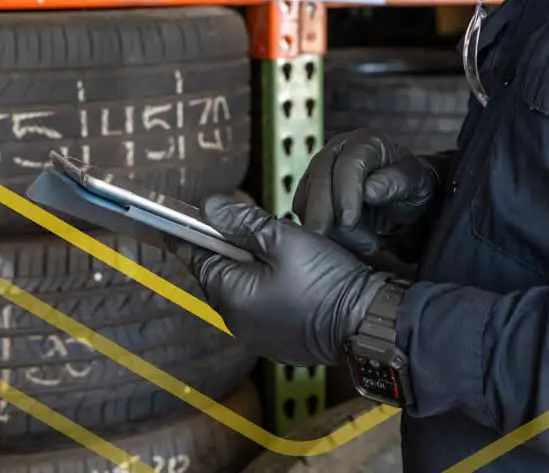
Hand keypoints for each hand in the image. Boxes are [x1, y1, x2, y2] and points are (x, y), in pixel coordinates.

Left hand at [186, 195, 387, 366]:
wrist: (367, 322)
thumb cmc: (327, 281)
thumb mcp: (283, 239)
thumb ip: (242, 223)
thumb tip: (208, 207)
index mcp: (231, 296)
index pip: (197, 257)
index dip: (194, 232)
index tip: (181, 218)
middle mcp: (238, 322)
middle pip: (222, 272)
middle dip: (235, 248)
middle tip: (260, 227)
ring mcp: (260, 336)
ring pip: (245, 289)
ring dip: (256, 268)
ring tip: (285, 250)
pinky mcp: (281, 342)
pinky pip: (265, 307)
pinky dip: (273, 288)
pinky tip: (296, 276)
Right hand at [293, 130, 442, 257]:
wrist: (400, 195)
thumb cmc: (411, 186)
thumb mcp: (416, 182)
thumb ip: (396, 182)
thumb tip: (369, 190)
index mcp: (367, 143)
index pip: (349, 163)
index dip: (345, 192)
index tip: (348, 220)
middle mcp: (339, 150)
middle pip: (320, 177)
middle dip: (321, 211)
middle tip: (327, 239)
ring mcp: (322, 169)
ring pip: (308, 197)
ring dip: (327, 226)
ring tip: (365, 245)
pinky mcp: (311, 189)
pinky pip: (304, 210)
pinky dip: (319, 230)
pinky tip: (347, 243)